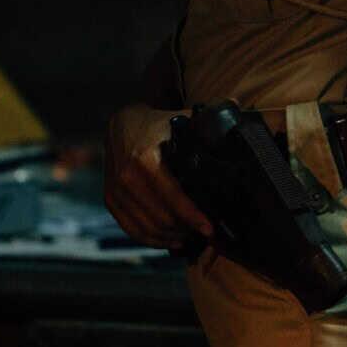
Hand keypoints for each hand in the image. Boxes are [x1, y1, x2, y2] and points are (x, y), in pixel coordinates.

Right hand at [101, 104, 209, 248]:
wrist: (121, 124)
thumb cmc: (156, 124)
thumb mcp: (180, 119)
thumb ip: (208, 118)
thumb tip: (236, 106)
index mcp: (145, 158)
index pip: (172, 197)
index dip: (193, 216)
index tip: (209, 228)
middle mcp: (126, 176)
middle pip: (161, 217)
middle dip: (185, 230)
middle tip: (204, 234)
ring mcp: (115, 190)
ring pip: (146, 227)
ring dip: (170, 237)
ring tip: (190, 238)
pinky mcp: (110, 200)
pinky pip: (131, 229)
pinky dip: (151, 239)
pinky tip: (170, 240)